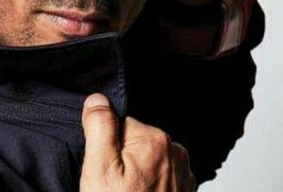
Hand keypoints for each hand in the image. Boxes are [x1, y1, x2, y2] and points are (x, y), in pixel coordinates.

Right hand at [79, 93, 195, 190]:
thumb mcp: (99, 169)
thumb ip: (100, 127)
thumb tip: (98, 99)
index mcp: (156, 139)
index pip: (120, 124)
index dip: (107, 147)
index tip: (105, 170)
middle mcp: (176, 151)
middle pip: (134, 141)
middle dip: (122, 160)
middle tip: (114, 187)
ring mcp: (183, 173)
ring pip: (146, 159)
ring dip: (135, 173)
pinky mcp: (184, 189)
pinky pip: (159, 175)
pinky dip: (148, 185)